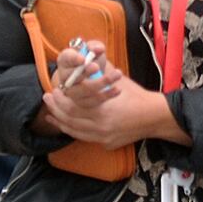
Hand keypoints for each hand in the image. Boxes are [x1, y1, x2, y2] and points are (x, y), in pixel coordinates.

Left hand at [39, 51, 165, 146]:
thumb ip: (100, 71)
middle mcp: (100, 127)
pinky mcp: (107, 144)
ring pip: (75, 132)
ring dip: (61, 123)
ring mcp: (103, 138)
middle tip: (47, 100)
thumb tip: (85, 57)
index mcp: (102, 111)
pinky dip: (75, 131)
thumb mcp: (118, 80)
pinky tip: (68, 126)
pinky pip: (86, 138)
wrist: (155, 117)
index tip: (54, 90)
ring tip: (51, 115)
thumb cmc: (137, 96)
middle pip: (69, 120)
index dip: (60, 99)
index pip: (71, 107)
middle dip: (55, 110)